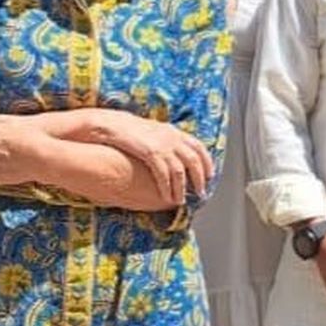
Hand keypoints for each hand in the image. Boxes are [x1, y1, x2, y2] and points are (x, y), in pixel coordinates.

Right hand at [88, 111, 214, 203]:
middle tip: (201, 191)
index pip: (198, 146)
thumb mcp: (155, 131)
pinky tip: (167, 197)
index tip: (210, 174)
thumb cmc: (131, 130)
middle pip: (193, 160)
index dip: (207, 161)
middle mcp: (172, 137)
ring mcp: (162, 145)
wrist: (114, 125)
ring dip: (182, 188)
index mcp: (174, 131)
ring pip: (180, 171)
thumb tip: (176, 154)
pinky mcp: (151, 153)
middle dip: (199, 178)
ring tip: (181, 200)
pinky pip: (163, 175)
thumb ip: (167, 140)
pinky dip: (167, 188)